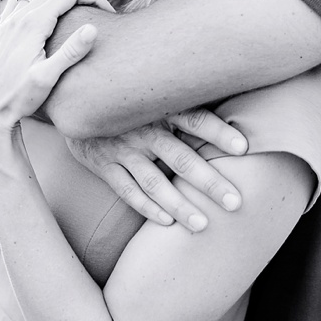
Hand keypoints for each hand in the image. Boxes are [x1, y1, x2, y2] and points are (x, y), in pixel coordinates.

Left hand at [0, 0, 113, 149]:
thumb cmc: (19, 98)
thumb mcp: (48, 77)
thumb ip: (71, 52)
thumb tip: (92, 28)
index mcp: (33, 24)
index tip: (107, 11)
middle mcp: (19, 17)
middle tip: (99, 8)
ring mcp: (8, 21)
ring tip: (79, 9)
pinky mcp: (2, 29)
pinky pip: (23, 0)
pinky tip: (49, 13)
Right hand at [66, 108, 247, 232]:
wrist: (77, 103)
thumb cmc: (131, 103)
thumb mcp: (154, 96)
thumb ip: (185, 107)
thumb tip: (232, 115)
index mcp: (161, 108)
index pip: (195, 118)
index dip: (218, 132)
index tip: (243, 147)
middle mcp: (143, 129)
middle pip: (181, 158)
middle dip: (209, 182)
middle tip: (234, 203)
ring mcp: (122, 148)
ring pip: (154, 181)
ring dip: (179, 204)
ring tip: (203, 224)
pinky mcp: (104, 165)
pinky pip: (127, 190)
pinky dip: (146, 207)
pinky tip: (167, 221)